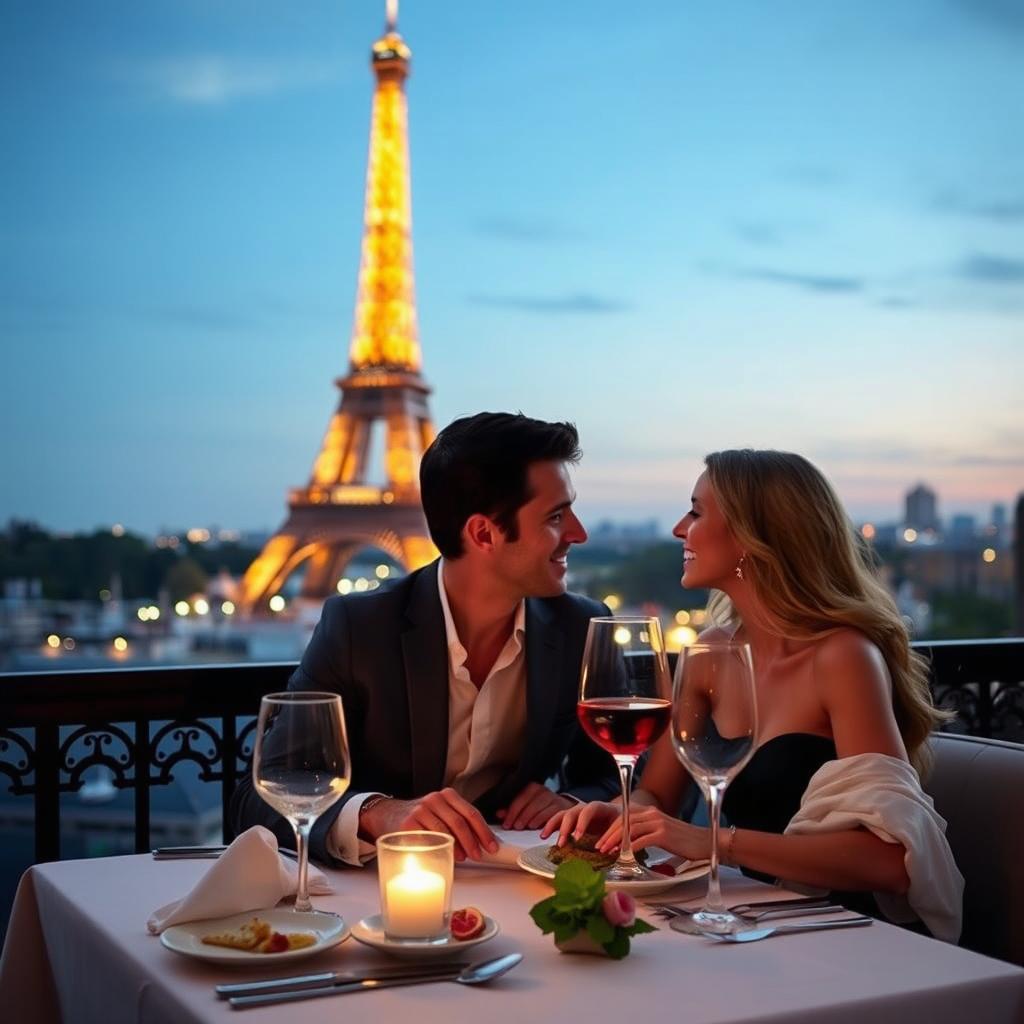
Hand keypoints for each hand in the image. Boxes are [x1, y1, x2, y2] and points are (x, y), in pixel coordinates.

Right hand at [359, 789, 498, 861]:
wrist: (388, 814)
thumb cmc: (419, 817)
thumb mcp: (440, 812)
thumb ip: (458, 821)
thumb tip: (481, 841)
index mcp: (447, 795)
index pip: (471, 813)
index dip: (484, 831)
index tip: (492, 845)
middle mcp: (435, 799)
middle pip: (460, 822)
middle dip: (473, 841)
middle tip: (479, 854)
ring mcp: (421, 810)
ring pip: (445, 830)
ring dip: (457, 847)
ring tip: (463, 857)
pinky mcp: (408, 823)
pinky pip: (427, 838)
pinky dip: (438, 849)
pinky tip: (443, 855)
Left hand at [497, 783, 573, 830]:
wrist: (563, 808)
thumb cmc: (540, 809)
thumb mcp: (526, 807)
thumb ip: (513, 810)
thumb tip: (498, 814)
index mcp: (532, 788)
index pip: (521, 797)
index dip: (512, 811)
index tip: (506, 824)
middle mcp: (543, 790)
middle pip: (531, 801)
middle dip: (521, 815)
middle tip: (515, 827)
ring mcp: (554, 798)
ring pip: (541, 806)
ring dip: (532, 818)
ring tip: (525, 827)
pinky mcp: (562, 808)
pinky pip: (553, 813)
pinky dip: (544, 821)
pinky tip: (538, 829)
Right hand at [539, 799, 619, 844]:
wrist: (619, 818)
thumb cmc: (620, 823)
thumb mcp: (622, 828)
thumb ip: (617, 837)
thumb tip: (611, 850)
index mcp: (600, 808)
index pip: (589, 810)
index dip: (582, 822)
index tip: (578, 837)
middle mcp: (585, 809)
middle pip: (572, 813)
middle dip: (566, 828)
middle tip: (562, 843)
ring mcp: (577, 814)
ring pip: (562, 815)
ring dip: (553, 826)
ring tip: (545, 837)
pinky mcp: (571, 821)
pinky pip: (558, 821)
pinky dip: (550, 827)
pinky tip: (544, 835)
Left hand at [594, 805, 711, 861]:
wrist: (706, 842)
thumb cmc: (683, 841)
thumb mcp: (661, 833)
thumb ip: (644, 834)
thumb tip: (626, 845)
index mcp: (650, 811)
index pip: (624, 816)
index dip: (610, 828)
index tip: (601, 840)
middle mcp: (652, 813)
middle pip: (623, 821)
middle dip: (609, 834)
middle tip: (599, 846)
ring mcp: (658, 823)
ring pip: (629, 829)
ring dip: (616, 841)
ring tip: (607, 851)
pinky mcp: (664, 834)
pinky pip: (642, 839)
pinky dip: (629, 847)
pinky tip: (623, 854)